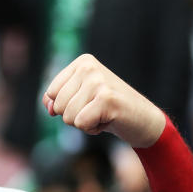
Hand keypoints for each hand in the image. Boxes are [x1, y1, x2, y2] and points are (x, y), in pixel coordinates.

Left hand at [43, 54, 164, 147]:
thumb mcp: (79, 100)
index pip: (51, 94)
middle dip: (75, 116)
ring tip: (102, 114)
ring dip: (84, 123)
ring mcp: (98, 81)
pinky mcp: (106, 98)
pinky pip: (80, 123)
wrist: (143, 120)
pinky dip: (92, 129)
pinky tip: (108, 120)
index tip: (88, 102)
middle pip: (58, 106)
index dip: (66, 106)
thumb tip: (49, 106)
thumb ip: (57, 100)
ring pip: (68, 117)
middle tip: (97, 110)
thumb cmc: (108, 110)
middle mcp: (89, 67)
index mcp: (82, 63)